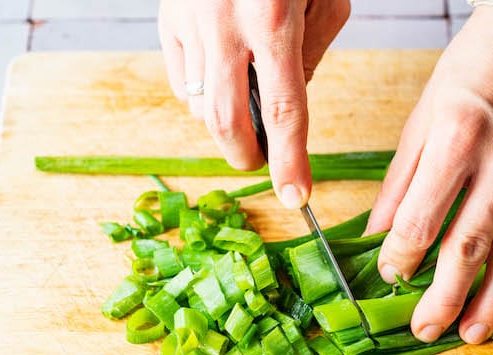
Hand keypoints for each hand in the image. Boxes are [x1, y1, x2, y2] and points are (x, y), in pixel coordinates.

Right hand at [158, 0, 349, 207]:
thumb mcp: (325, 0)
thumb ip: (310, 56)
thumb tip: (286, 108)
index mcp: (275, 20)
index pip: (285, 110)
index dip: (290, 161)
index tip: (296, 197)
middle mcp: (224, 25)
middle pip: (226, 121)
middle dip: (245, 155)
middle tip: (262, 162)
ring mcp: (188, 21)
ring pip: (199, 105)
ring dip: (226, 126)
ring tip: (249, 117)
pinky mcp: (167, 17)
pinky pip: (181, 80)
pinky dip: (202, 99)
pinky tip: (224, 87)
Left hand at [366, 7, 492, 343]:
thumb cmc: (477, 67)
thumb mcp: (425, 113)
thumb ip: (401, 177)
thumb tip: (377, 232)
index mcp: (456, 139)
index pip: (421, 219)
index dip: (400, 257)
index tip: (390, 276)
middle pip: (468, 248)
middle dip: (442, 298)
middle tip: (424, 330)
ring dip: (492, 302)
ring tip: (472, 336)